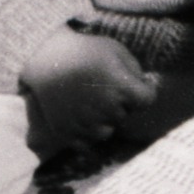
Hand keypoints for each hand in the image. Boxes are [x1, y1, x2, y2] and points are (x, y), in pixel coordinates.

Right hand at [21, 27, 158, 146]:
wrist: (46, 59)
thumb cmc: (85, 51)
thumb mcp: (117, 51)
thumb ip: (135, 71)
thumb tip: (145, 88)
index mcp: (121, 87)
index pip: (147, 100)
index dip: (143, 91)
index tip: (135, 84)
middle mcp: (106, 109)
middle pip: (125, 115)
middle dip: (120, 104)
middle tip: (102, 87)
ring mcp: (86, 123)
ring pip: (106, 132)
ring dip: (103, 120)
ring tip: (89, 100)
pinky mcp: (67, 132)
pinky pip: (86, 142)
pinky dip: (84, 131)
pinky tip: (78, 113)